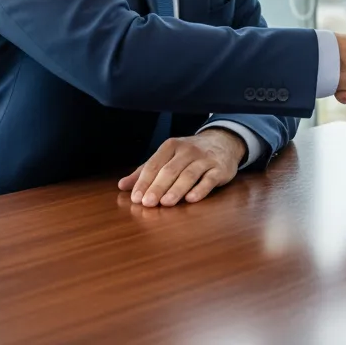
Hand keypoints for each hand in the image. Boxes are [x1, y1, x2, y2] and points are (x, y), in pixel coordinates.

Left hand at [118, 128, 246, 206]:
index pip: (155, 164)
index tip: (136, 197)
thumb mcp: (167, 157)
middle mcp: (188, 150)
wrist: (223, 142)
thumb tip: (122, 185)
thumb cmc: (190, 154)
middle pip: (170, 170)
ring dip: (176, 189)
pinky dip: (200, 189)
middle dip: (158, 187)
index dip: (144, 181)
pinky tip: (191, 199)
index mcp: (171, 146)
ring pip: (189, 174)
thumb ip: (145, 171)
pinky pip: (209, 179)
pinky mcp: (220, 169)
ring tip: (165, 203)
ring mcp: (205, 159)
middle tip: (147, 203)